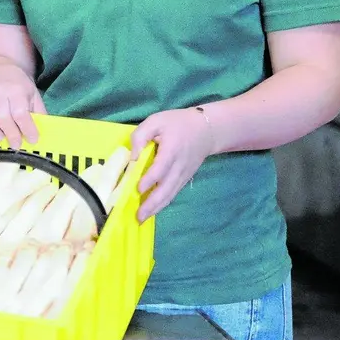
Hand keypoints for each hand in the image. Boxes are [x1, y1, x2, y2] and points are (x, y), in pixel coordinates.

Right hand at [0, 65, 45, 147]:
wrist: (1, 69)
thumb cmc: (20, 87)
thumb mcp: (34, 96)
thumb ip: (39, 113)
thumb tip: (43, 134)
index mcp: (17, 91)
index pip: (21, 112)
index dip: (27, 127)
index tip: (32, 140)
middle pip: (2, 114)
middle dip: (10, 132)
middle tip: (16, 145)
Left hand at [129, 106, 217, 221]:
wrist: (206, 130)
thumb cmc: (177, 123)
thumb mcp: (156, 120)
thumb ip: (141, 136)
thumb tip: (132, 156)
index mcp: (172, 149)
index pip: (161, 168)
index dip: (150, 179)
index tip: (137, 188)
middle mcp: (179, 166)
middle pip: (166, 188)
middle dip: (152, 203)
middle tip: (138, 215)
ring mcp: (183, 174)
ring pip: (170, 194)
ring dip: (156, 207)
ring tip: (142, 218)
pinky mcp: (184, 179)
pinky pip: (173, 193)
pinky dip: (163, 203)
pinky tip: (152, 209)